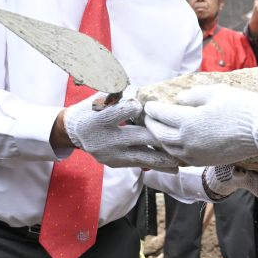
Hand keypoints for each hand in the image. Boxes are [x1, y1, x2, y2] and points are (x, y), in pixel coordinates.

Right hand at [64, 94, 179, 168]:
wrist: (74, 131)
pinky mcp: (115, 163)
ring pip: (143, 156)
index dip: (137, 107)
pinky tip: (172, 167)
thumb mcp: (102, 96)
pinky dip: (156, 166)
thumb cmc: (93, 108)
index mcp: (101, 118)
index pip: (125, 111)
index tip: (144, 105)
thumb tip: (144, 90)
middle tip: (183, 136)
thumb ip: (122, 93)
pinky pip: (139, 165)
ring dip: (164, 158)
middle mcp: (106, 138)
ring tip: (182, 160)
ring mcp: (111, 154)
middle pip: (139, 136)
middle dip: (162, 137)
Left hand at [144, 85, 257, 165]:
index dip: (153, 109)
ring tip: (157, 131)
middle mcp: (188, 142)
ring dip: (160, 140)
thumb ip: (192, 96)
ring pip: (169, 149)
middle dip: (152, 125)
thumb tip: (179, 101)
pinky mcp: (206, 161)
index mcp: (188, 122)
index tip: (149, 105)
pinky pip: (182, 157)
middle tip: (148, 118)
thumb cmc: (240, 106)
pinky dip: (173, 150)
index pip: (162, 115)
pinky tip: (174, 144)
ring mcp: (196, 154)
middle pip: (161, 134)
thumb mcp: (214, 92)